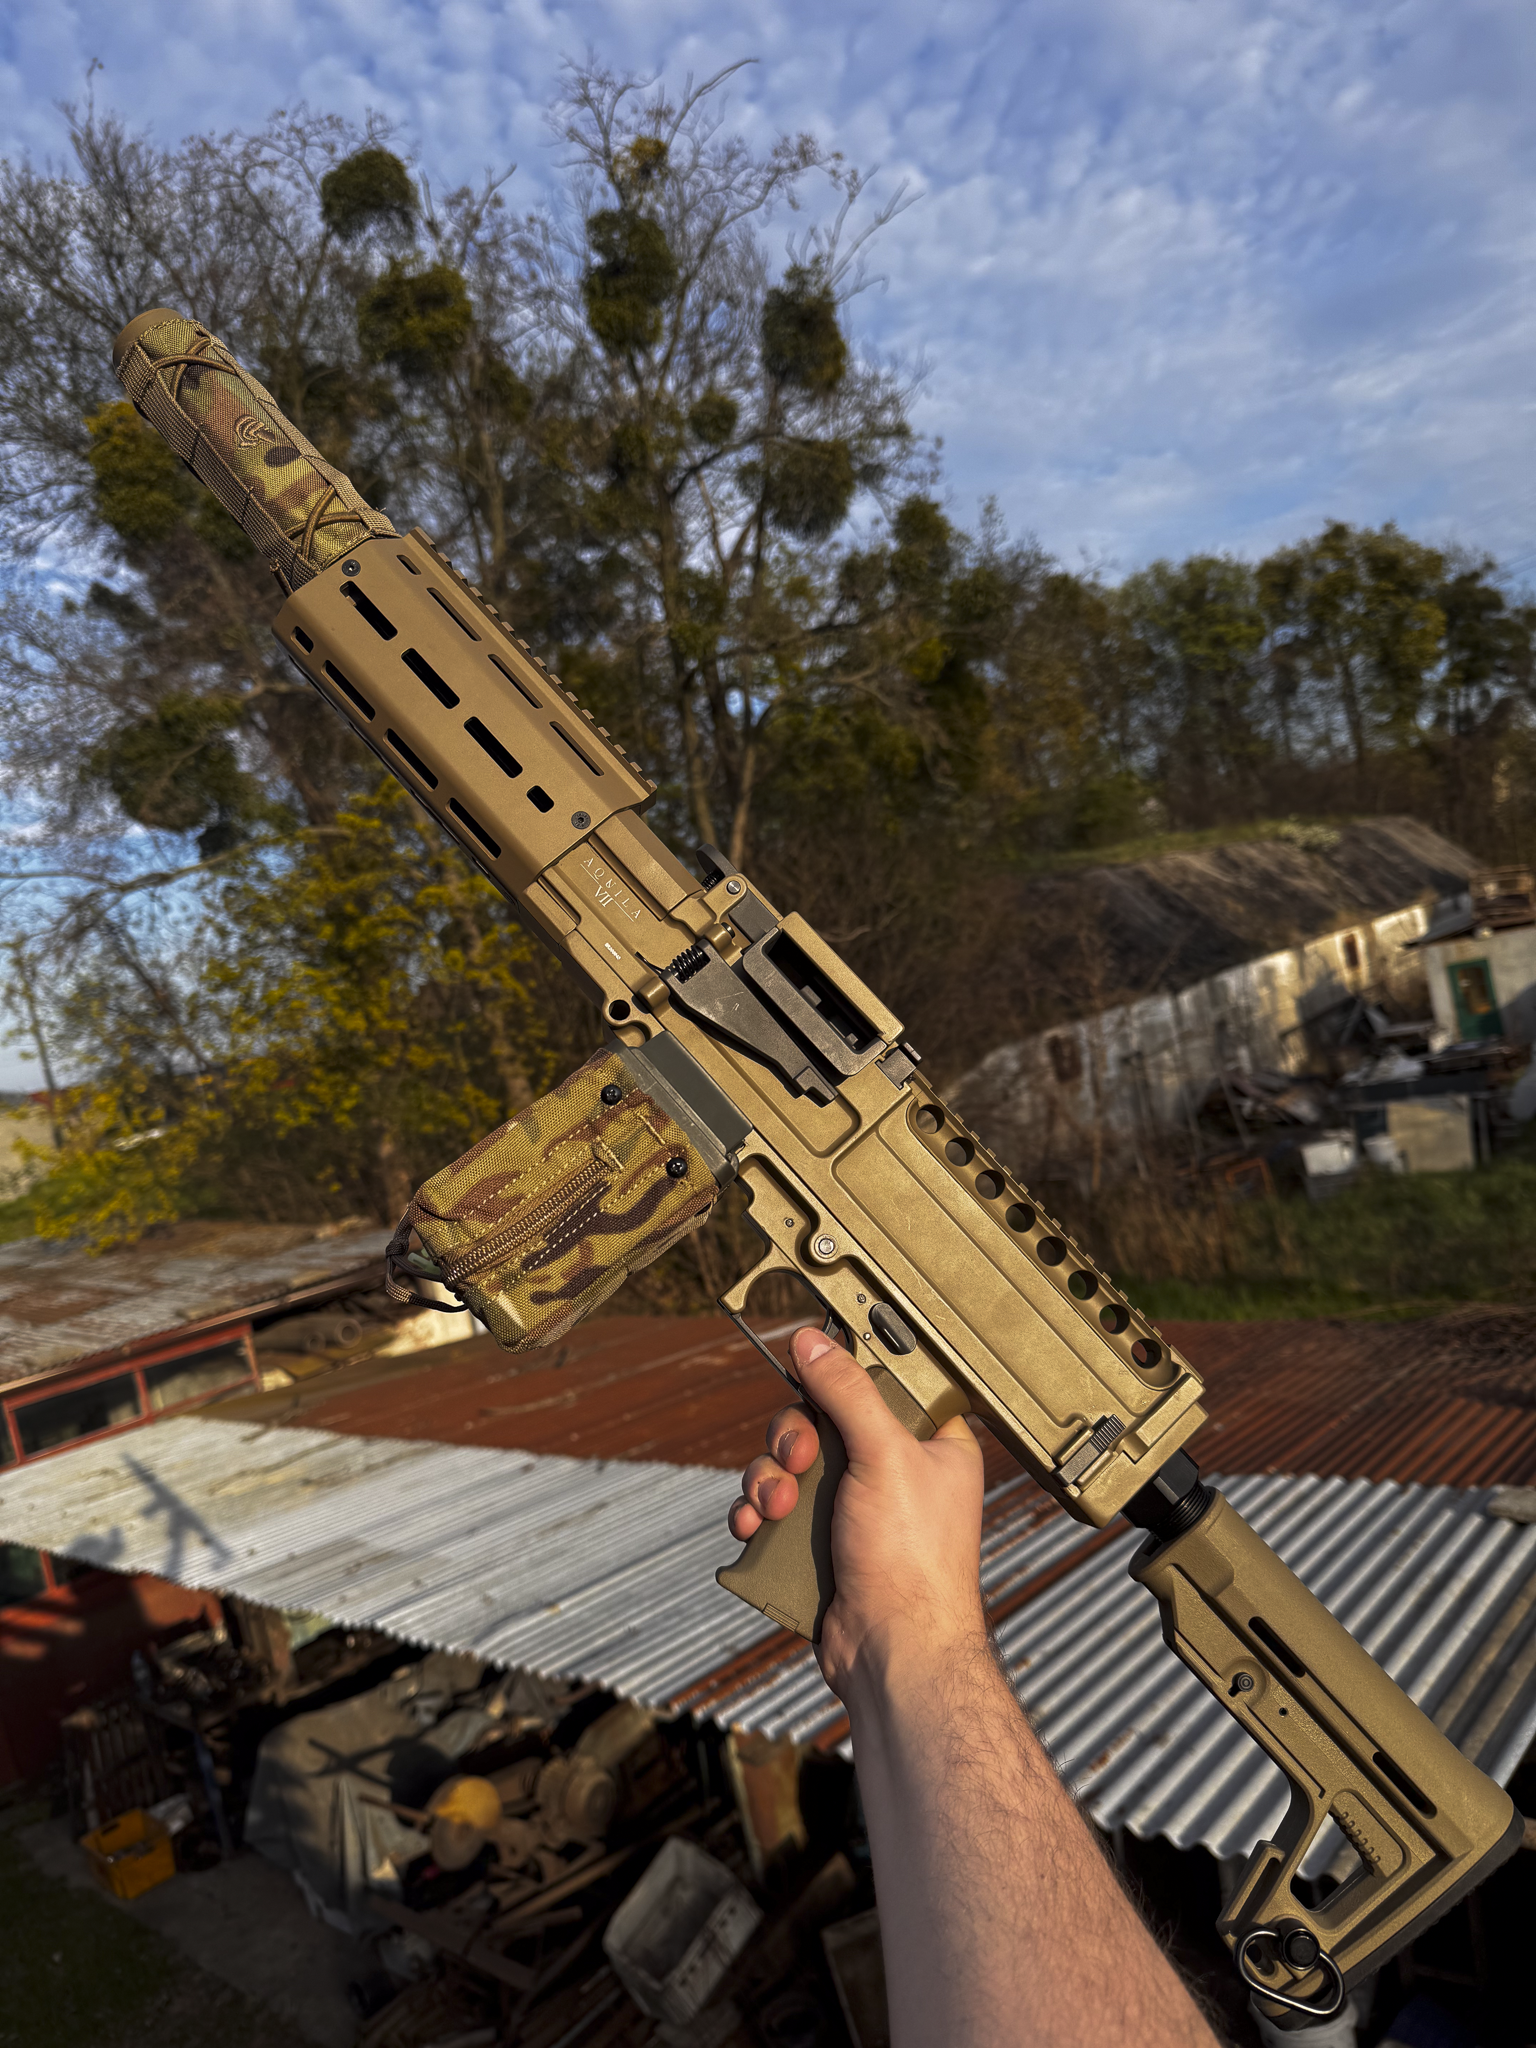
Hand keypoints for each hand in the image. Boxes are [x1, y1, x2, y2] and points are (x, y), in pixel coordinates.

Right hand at [728, 1326, 986, 1699]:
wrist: (893, 1655)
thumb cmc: (915, 1562)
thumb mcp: (884, 1455)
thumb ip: (847, 1391)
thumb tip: (811, 1340)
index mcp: (930, 1440)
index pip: (880, 1380)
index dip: (842, 1374)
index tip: (810, 1371)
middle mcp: (894, 1468)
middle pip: (821, 1418)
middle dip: (792, 1437)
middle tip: (798, 1460)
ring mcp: (855, 1506)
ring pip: (791, 1461)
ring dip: (768, 1477)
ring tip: (774, 1507)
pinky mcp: (822, 1540)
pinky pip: (777, 1505)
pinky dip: (759, 1511)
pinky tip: (754, 1526)